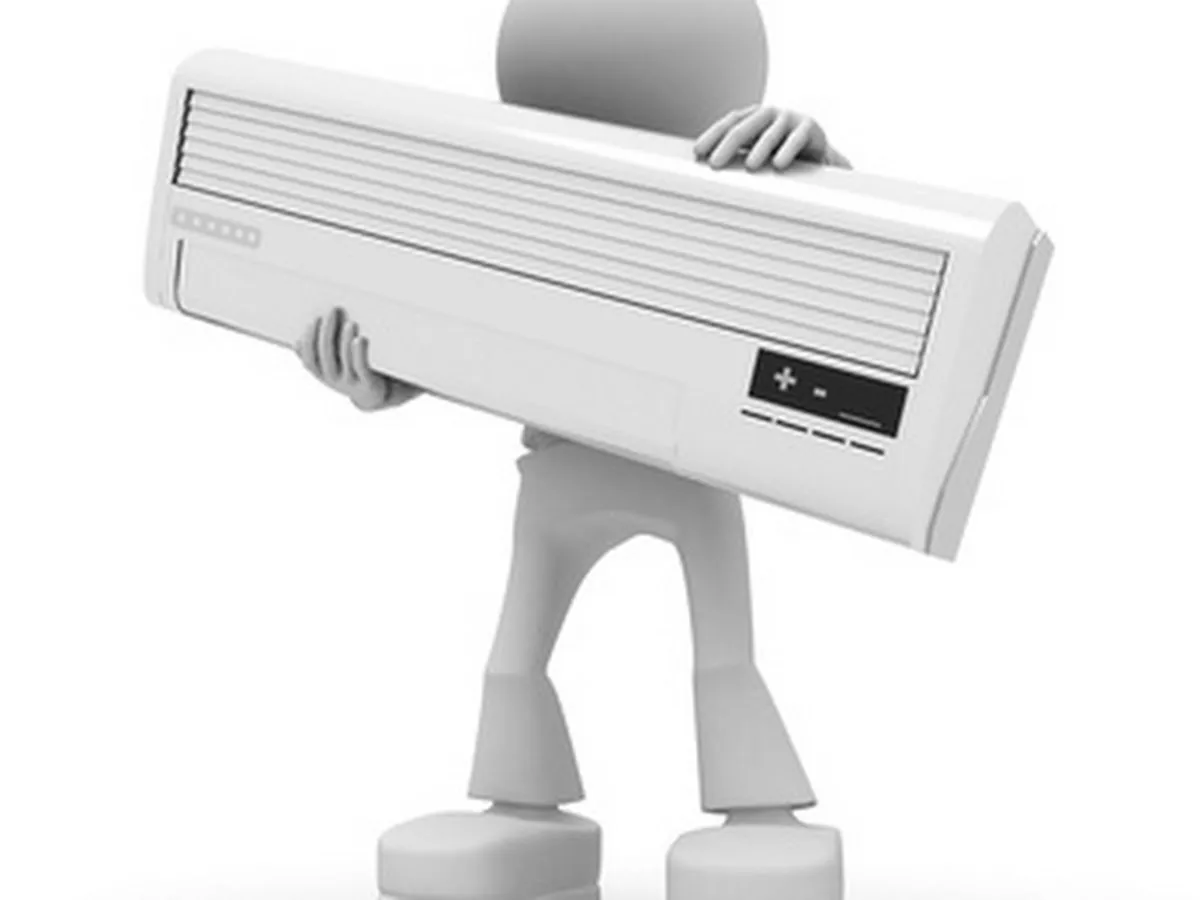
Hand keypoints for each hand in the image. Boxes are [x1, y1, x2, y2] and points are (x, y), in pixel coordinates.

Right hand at [296, 308, 418, 411]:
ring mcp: (350, 382)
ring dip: (345, 339)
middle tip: (332, 311)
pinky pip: (362, 367)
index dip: (309, 340)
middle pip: (326, 355)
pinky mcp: (367, 383)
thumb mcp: (330, 364)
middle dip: (327, 331)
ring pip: (345, 360)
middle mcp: (332, 379)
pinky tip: (361, 339)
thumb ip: (318, 351)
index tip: (314, 320)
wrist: (371, 394)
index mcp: (321, 373)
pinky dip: (360, 353)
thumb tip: (297, 339)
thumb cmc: (348, 371)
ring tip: (350, 323)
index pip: (309, 359)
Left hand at [695, 106, 851, 171]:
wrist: (817, 149)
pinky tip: (778, 164)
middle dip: (727, 145)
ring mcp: (789, 118)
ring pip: (770, 133)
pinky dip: (787, 151)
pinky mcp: (809, 127)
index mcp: (752, 116)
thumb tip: (703, 169)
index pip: (728, 122)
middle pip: (744, 127)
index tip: (697, 153)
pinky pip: (797, 139)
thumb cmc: (778, 149)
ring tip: (750, 167)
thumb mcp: (755, 147)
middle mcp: (769, 113)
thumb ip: (734, 153)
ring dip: (759, 150)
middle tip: (715, 164)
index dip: (712, 136)